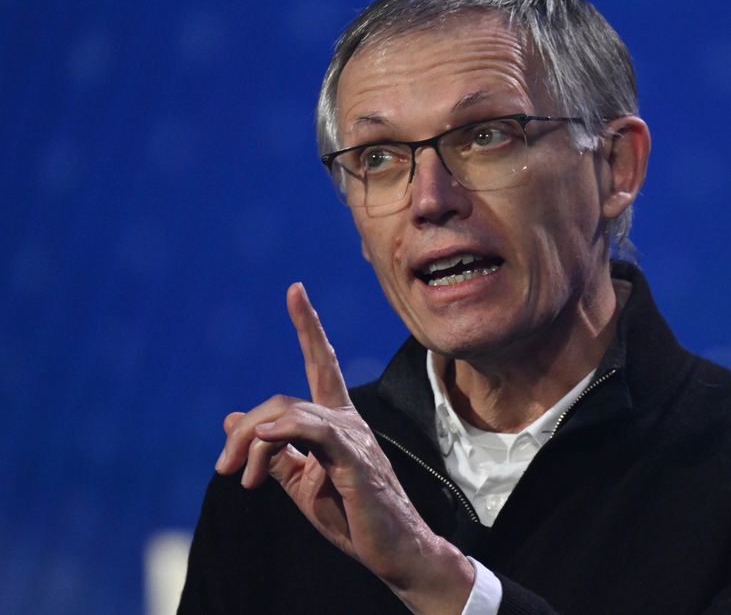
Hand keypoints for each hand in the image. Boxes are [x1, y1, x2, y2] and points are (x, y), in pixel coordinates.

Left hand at [214, 283, 473, 613]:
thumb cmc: (354, 518)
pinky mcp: (355, 461)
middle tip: (224, 469)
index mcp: (337, 424)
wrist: (393, 551)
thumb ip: (272, 452)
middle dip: (243, 431)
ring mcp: (354, 439)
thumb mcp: (302, 484)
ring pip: (290, 415)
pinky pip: (314, 433)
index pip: (321, 363)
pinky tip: (262, 442)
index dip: (309, 326)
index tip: (295, 290)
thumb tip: (232, 419)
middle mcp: (348, 422)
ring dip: (252, 445)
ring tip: (241, 477)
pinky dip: (283, 432)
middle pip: (282, 401)